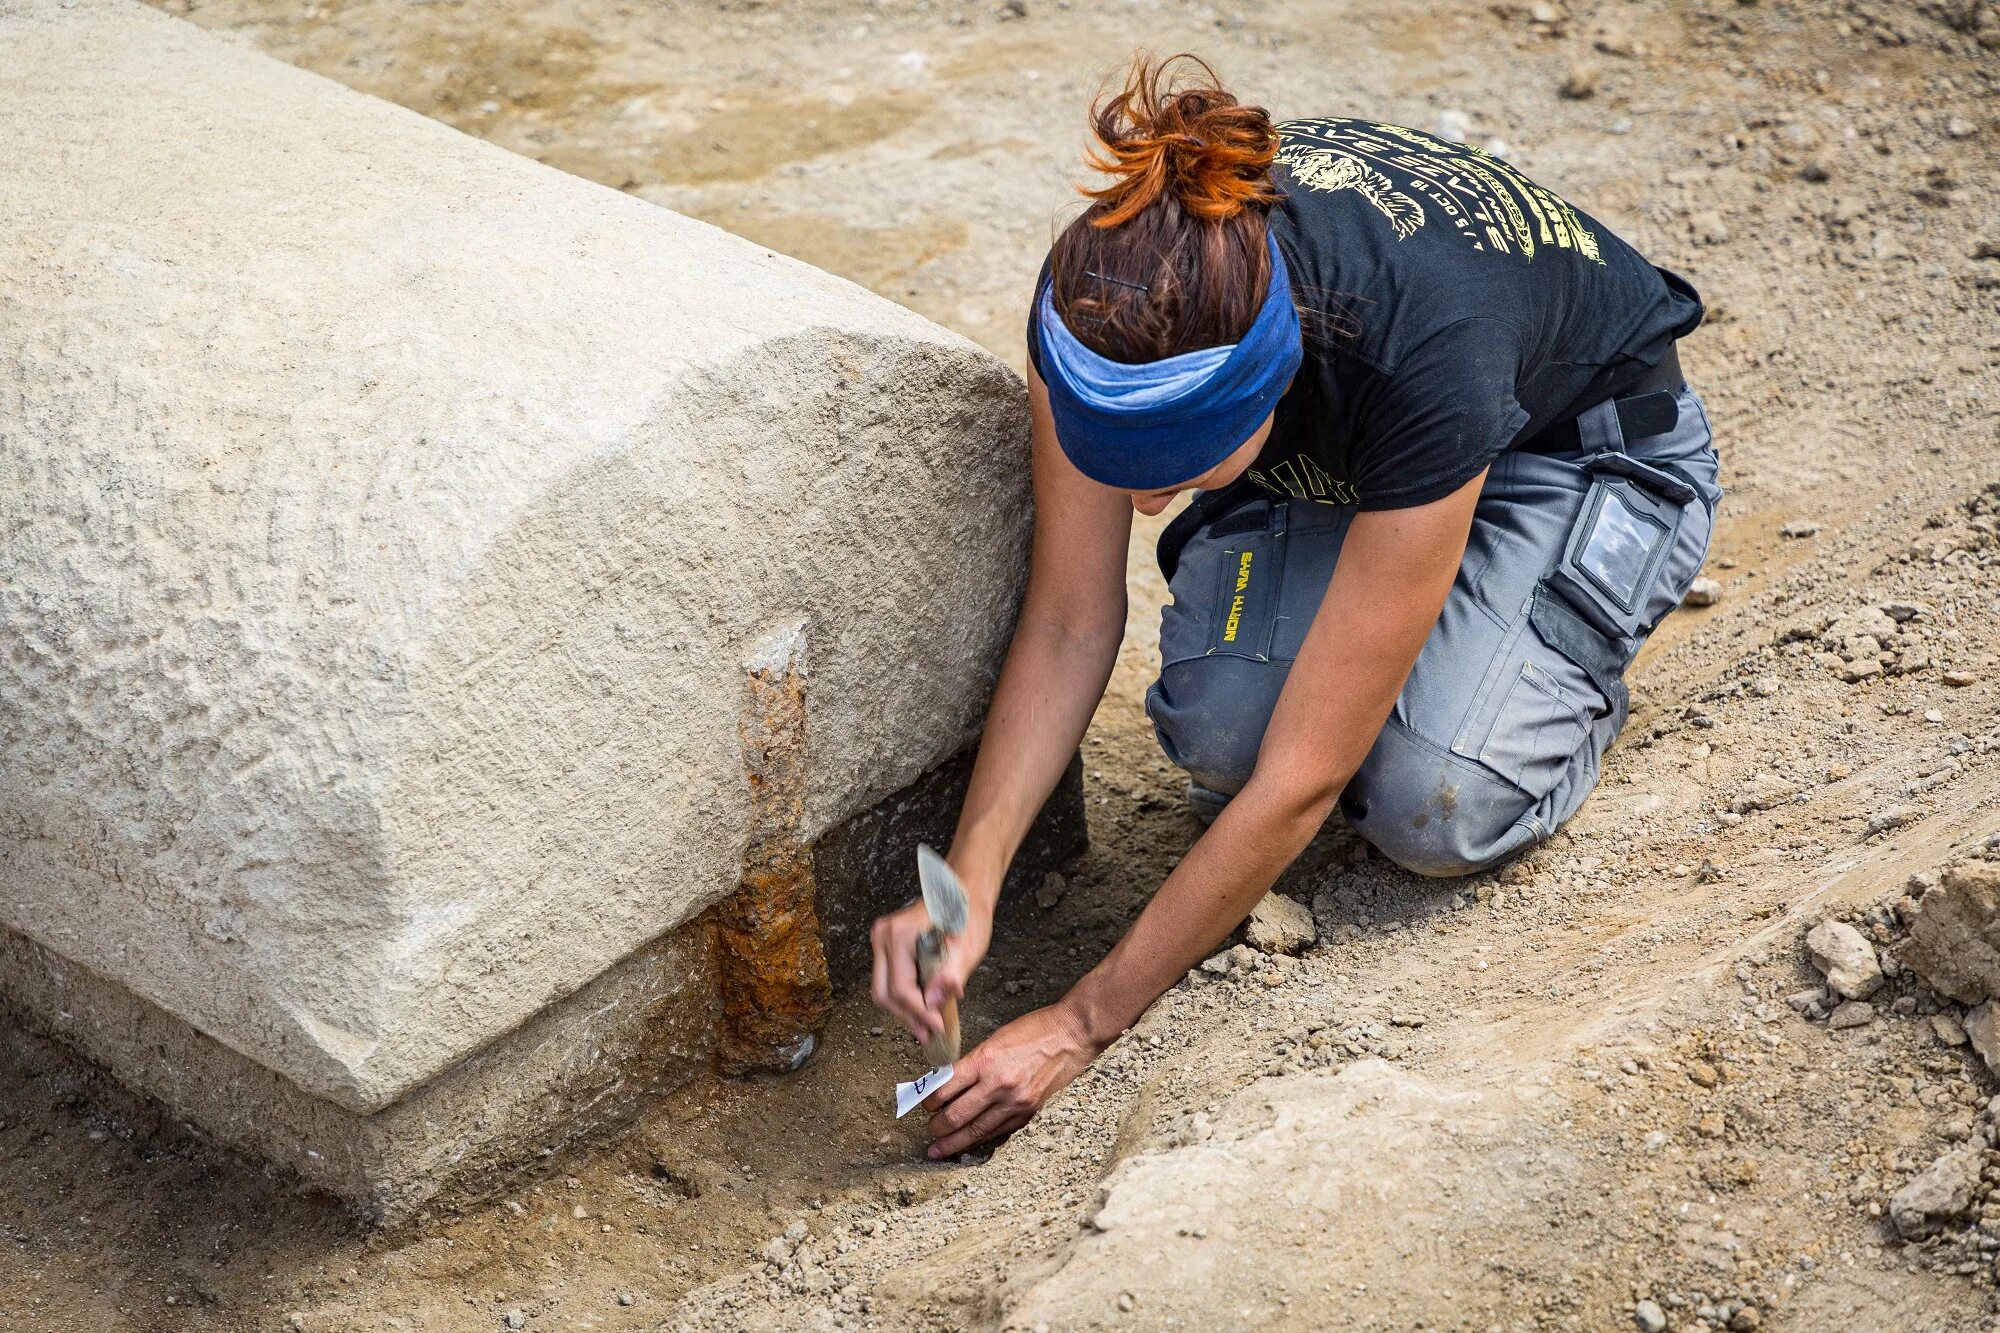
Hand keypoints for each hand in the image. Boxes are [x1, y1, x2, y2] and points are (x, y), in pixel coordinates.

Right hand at [869, 893, 990, 1046]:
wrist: (964, 893)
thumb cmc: (968, 914)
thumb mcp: (969, 945)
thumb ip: (951, 973)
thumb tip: (933, 1003)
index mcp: (900, 934)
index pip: (901, 987)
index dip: (919, 1013)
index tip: (937, 1027)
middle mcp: (884, 936)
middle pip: (884, 993)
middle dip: (907, 1017)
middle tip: (929, 1033)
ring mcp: (881, 940)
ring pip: (882, 990)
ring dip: (904, 1010)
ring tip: (927, 1025)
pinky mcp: (886, 945)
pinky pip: (888, 980)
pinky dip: (904, 997)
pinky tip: (923, 1006)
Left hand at [921, 1003, 1098, 1158]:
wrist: (1071, 1035)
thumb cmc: (1034, 1030)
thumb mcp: (995, 1039)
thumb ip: (973, 1063)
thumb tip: (949, 1083)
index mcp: (985, 1060)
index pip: (945, 1088)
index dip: (929, 1100)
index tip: (924, 1104)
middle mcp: (997, 1084)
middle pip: (956, 1115)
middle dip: (937, 1126)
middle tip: (928, 1129)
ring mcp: (1014, 1101)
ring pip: (975, 1130)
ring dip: (953, 1142)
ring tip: (939, 1149)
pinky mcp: (1028, 1111)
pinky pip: (997, 1131)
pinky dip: (980, 1138)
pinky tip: (969, 1143)